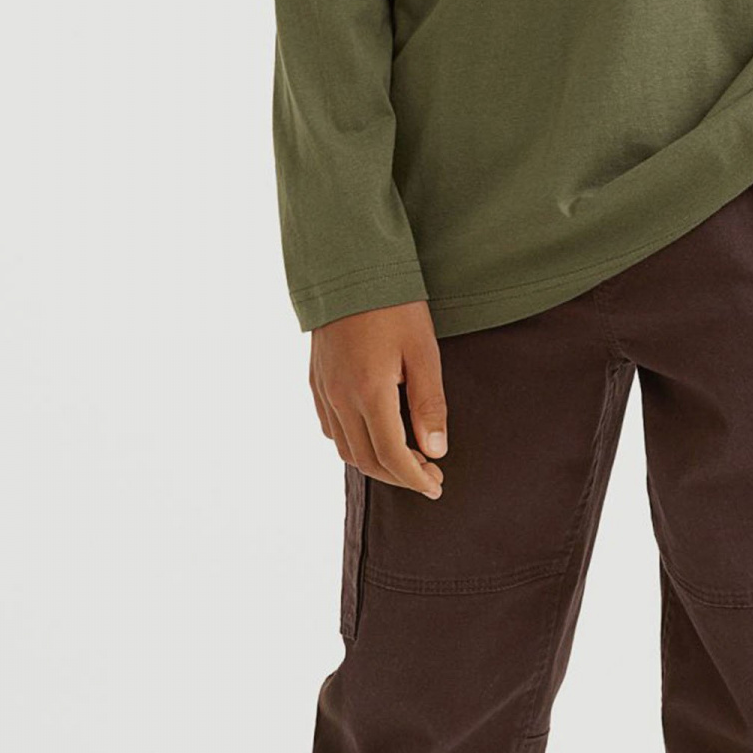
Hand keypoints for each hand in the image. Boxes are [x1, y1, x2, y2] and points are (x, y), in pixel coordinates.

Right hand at [309, 299, 446, 497]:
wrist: (348, 266)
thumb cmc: (394, 305)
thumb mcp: (423, 351)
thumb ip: (429, 405)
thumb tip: (435, 451)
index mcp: (369, 393)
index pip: (392, 456)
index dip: (415, 478)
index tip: (436, 485)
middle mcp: (340, 398)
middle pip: (367, 460)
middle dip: (399, 476)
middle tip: (429, 476)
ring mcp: (323, 390)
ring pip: (345, 448)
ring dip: (375, 463)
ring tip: (406, 460)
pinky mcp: (315, 380)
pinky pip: (330, 427)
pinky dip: (352, 444)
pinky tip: (373, 435)